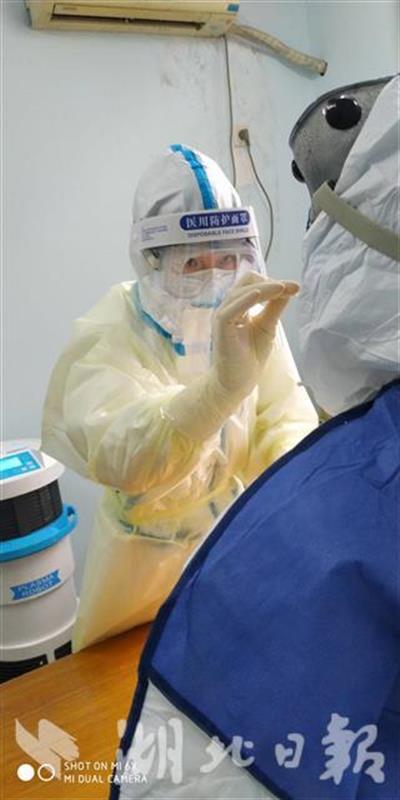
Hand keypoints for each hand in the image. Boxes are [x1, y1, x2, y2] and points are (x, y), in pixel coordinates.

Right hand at [211, 271, 298, 397]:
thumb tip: (289, 288)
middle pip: (247, 280)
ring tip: (284, 289)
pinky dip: (246, 299)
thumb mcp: (268, 326)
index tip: (295, 287)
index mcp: (238, 305)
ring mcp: (222, 315)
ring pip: (242, 291)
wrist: (237, 382)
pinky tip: (259, 295)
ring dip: (265, 288)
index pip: (254, 283)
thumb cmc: (250, 356)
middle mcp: (228, 307)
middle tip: (292, 288)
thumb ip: (275, 307)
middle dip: (271, 282)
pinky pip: (232, 307)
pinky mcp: (221, 326)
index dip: (274, 282)